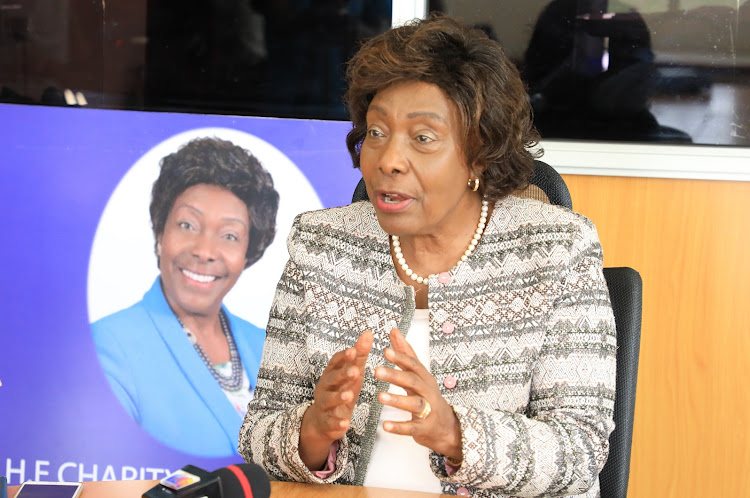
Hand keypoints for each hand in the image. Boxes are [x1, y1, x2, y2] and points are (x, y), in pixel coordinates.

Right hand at [299, 330, 373, 469]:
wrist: (322, 420)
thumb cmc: (340, 389)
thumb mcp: (351, 372)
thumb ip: (359, 355)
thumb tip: (368, 333)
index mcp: (332, 373)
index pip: (335, 362)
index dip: (344, 357)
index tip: (354, 350)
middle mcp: (325, 387)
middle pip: (332, 379)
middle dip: (342, 375)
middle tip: (355, 371)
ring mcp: (324, 405)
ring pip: (329, 400)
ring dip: (338, 397)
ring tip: (348, 396)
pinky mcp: (327, 422)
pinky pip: (331, 422)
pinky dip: (337, 423)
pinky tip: (345, 423)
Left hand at [374, 328, 462, 463]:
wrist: (447, 426)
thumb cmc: (428, 396)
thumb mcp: (419, 373)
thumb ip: (405, 353)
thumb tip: (393, 331)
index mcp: (424, 377)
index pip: (413, 364)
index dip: (400, 358)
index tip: (386, 351)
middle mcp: (427, 392)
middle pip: (412, 381)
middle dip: (395, 376)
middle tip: (377, 371)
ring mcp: (427, 410)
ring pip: (414, 404)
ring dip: (397, 400)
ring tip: (380, 397)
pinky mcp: (423, 428)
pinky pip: (411, 427)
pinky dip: (399, 427)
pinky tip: (385, 425)